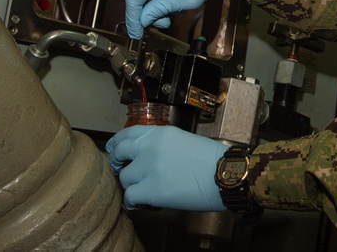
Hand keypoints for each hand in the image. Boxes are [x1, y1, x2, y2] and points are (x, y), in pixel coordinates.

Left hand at [105, 125, 227, 210]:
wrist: (223, 174)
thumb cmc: (210, 160)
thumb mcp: (182, 141)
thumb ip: (160, 145)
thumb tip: (142, 157)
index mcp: (160, 133)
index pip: (128, 133)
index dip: (117, 142)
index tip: (113, 149)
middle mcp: (150, 147)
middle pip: (119, 152)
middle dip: (116, 162)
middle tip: (118, 170)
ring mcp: (149, 167)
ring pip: (124, 177)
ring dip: (132, 185)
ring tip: (142, 190)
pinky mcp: (151, 189)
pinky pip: (130, 196)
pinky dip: (133, 202)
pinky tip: (139, 203)